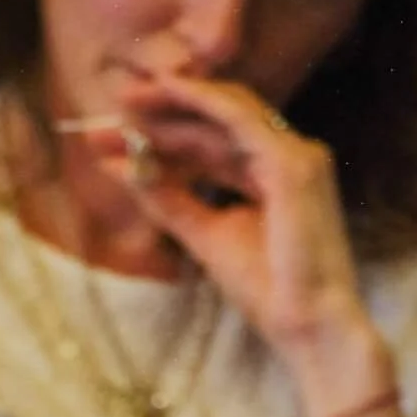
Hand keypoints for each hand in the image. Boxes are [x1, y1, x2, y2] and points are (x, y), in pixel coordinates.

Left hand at [97, 71, 390, 405]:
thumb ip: (170, 202)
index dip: (160, 140)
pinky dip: (202, 99)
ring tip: (124, 98)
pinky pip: (239, 117)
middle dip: (159, 116)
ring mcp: (295, 155)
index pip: (210, 145)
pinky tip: (166, 88)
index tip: (112, 143)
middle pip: (214, 123)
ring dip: (173, 101)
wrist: (310, 328)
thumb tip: (127, 170)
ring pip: (225, 112)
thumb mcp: (206, 239)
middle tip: (106, 113)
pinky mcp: (293, 162)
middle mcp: (287, 157)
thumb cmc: (270, 294)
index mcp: (270, 176)